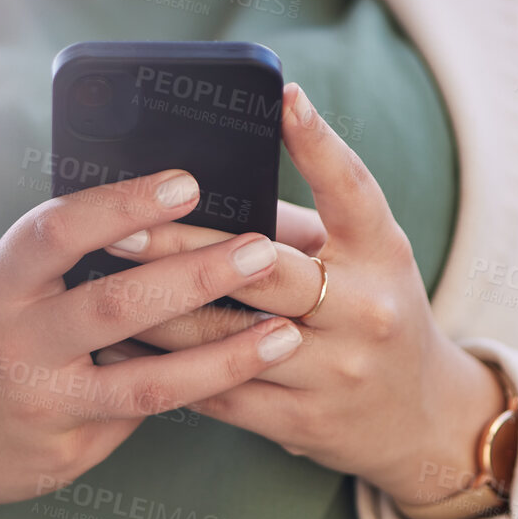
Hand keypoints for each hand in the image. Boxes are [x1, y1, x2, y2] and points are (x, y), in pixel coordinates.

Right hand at [0, 169, 305, 518]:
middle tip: (262, 249)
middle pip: (116, 306)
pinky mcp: (63, 456)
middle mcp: (13, 347)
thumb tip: (155, 216)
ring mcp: (40, 409)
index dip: (122, 204)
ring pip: (146, 385)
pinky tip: (245, 375)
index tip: (186, 181)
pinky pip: (139, 420)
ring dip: (223, 355)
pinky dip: (193, 393)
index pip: (56, 231)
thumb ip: (53, 259)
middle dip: (197, 275)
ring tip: (285, 332)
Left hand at [104, 84, 505, 508]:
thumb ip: (299, 224)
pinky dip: (162, 365)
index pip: (354, 191)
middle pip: (263, 268)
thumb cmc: (369, 313)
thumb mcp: (363, 259)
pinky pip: (216, 391)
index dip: (321, 144)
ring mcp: (334, 371)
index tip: (286, 98)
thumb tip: (203, 184)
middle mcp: (364, 311)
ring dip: (151, 307)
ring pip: (223, 335)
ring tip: (98, 279)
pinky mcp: (301, 420)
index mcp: (381, 255)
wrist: (418, 420)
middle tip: (119, 225)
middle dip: (181, 246)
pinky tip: (116, 344)